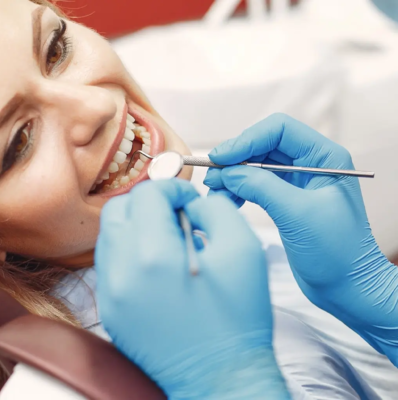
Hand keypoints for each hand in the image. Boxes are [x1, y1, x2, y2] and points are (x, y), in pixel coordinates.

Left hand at [96, 179, 288, 399]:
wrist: (219, 377)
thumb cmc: (237, 317)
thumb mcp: (243, 249)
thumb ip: (214, 209)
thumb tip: (189, 202)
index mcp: (153, 255)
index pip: (147, 194)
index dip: (172, 187)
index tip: (189, 199)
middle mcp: (120, 272)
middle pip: (119, 209)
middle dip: (148, 202)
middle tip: (176, 215)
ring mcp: (109, 294)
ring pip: (110, 235)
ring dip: (137, 226)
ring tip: (169, 241)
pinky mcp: (109, 310)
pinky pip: (110, 263)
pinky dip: (130, 252)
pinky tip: (157, 266)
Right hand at [204, 113, 397, 365]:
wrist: (347, 288)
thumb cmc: (337, 254)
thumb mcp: (297, 214)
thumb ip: (261, 187)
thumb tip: (228, 172)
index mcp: (325, 157)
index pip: (279, 131)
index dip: (246, 140)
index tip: (221, 157)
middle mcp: (311, 164)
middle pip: (263, 145)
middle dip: (235, 158)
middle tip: (211, 175)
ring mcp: (297, 183)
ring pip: (256, 166)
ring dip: (233, 175)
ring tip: (214, 190)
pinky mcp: (286, 201)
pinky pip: (256, 185)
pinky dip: (238, 189)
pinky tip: (226, 200)